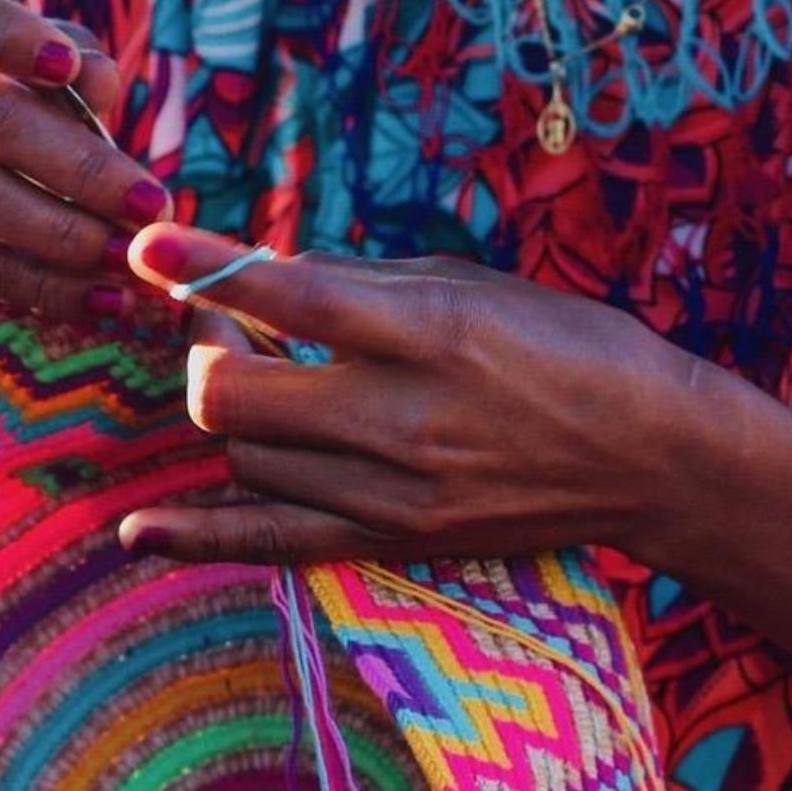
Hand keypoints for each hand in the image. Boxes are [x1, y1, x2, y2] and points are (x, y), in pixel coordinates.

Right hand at [0, 0, 170, 321]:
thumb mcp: (48, 63)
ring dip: (66, 238)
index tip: (69, 69)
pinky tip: (101, 298)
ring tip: (131, 259)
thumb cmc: (12, 93)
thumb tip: (94, 81)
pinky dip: (43, 286)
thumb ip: (77, 63)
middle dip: (80, 169)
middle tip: (150, 207)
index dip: (8, 36)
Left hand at [119, 226, 703, 564]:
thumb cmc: (571, 348)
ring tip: (264, 381)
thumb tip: (260, 275)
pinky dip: (202, 536)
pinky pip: (275, 544)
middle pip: (234, 397)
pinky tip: (138, 533)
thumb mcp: (477, 285)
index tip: (147, 246)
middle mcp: (403, 418)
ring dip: (233, 416)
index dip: (203, 267)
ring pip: (246, 461)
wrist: (653, 458)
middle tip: (221, 317)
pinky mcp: (397, 542)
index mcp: (431, 332)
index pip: (289, 295)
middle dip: (205, 345)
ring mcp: (396, 494)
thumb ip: (362, 282)